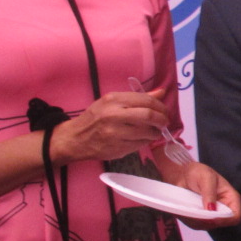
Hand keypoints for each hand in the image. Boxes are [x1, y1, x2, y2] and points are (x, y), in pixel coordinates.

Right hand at [50, 90, 168, 164]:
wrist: (76, 138)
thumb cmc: (96, 117)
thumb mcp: (113, 102)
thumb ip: (138, 98)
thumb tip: (162, 92)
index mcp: (114, 100)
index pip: (146, 100)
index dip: (160, 106)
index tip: (164, 110)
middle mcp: (114, 115)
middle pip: (149, 116)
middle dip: (162, 119)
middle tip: (164, 122)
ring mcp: (116, 133)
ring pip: (148, 132)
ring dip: (156, 132)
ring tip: (155, 131)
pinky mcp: (118, 148)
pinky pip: (141, 144)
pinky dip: (147, 141)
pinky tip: (143, 138)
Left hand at [170, 162, 240, 229]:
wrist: (183, 175)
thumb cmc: (198, 172)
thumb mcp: (206, 177)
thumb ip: (209, 193)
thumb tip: (211, 209)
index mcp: (230, 199)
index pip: (235, 216)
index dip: (226, 220)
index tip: (211, 218)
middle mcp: (223, 209)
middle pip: (220, 223)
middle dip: (207, 220)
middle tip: (194, 212)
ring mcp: (211, 215)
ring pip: (206, 226)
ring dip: (195, 220)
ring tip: (187, 209)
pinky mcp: (200, 218)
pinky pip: (196, 224)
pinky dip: (189, 220)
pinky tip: (185, 210)